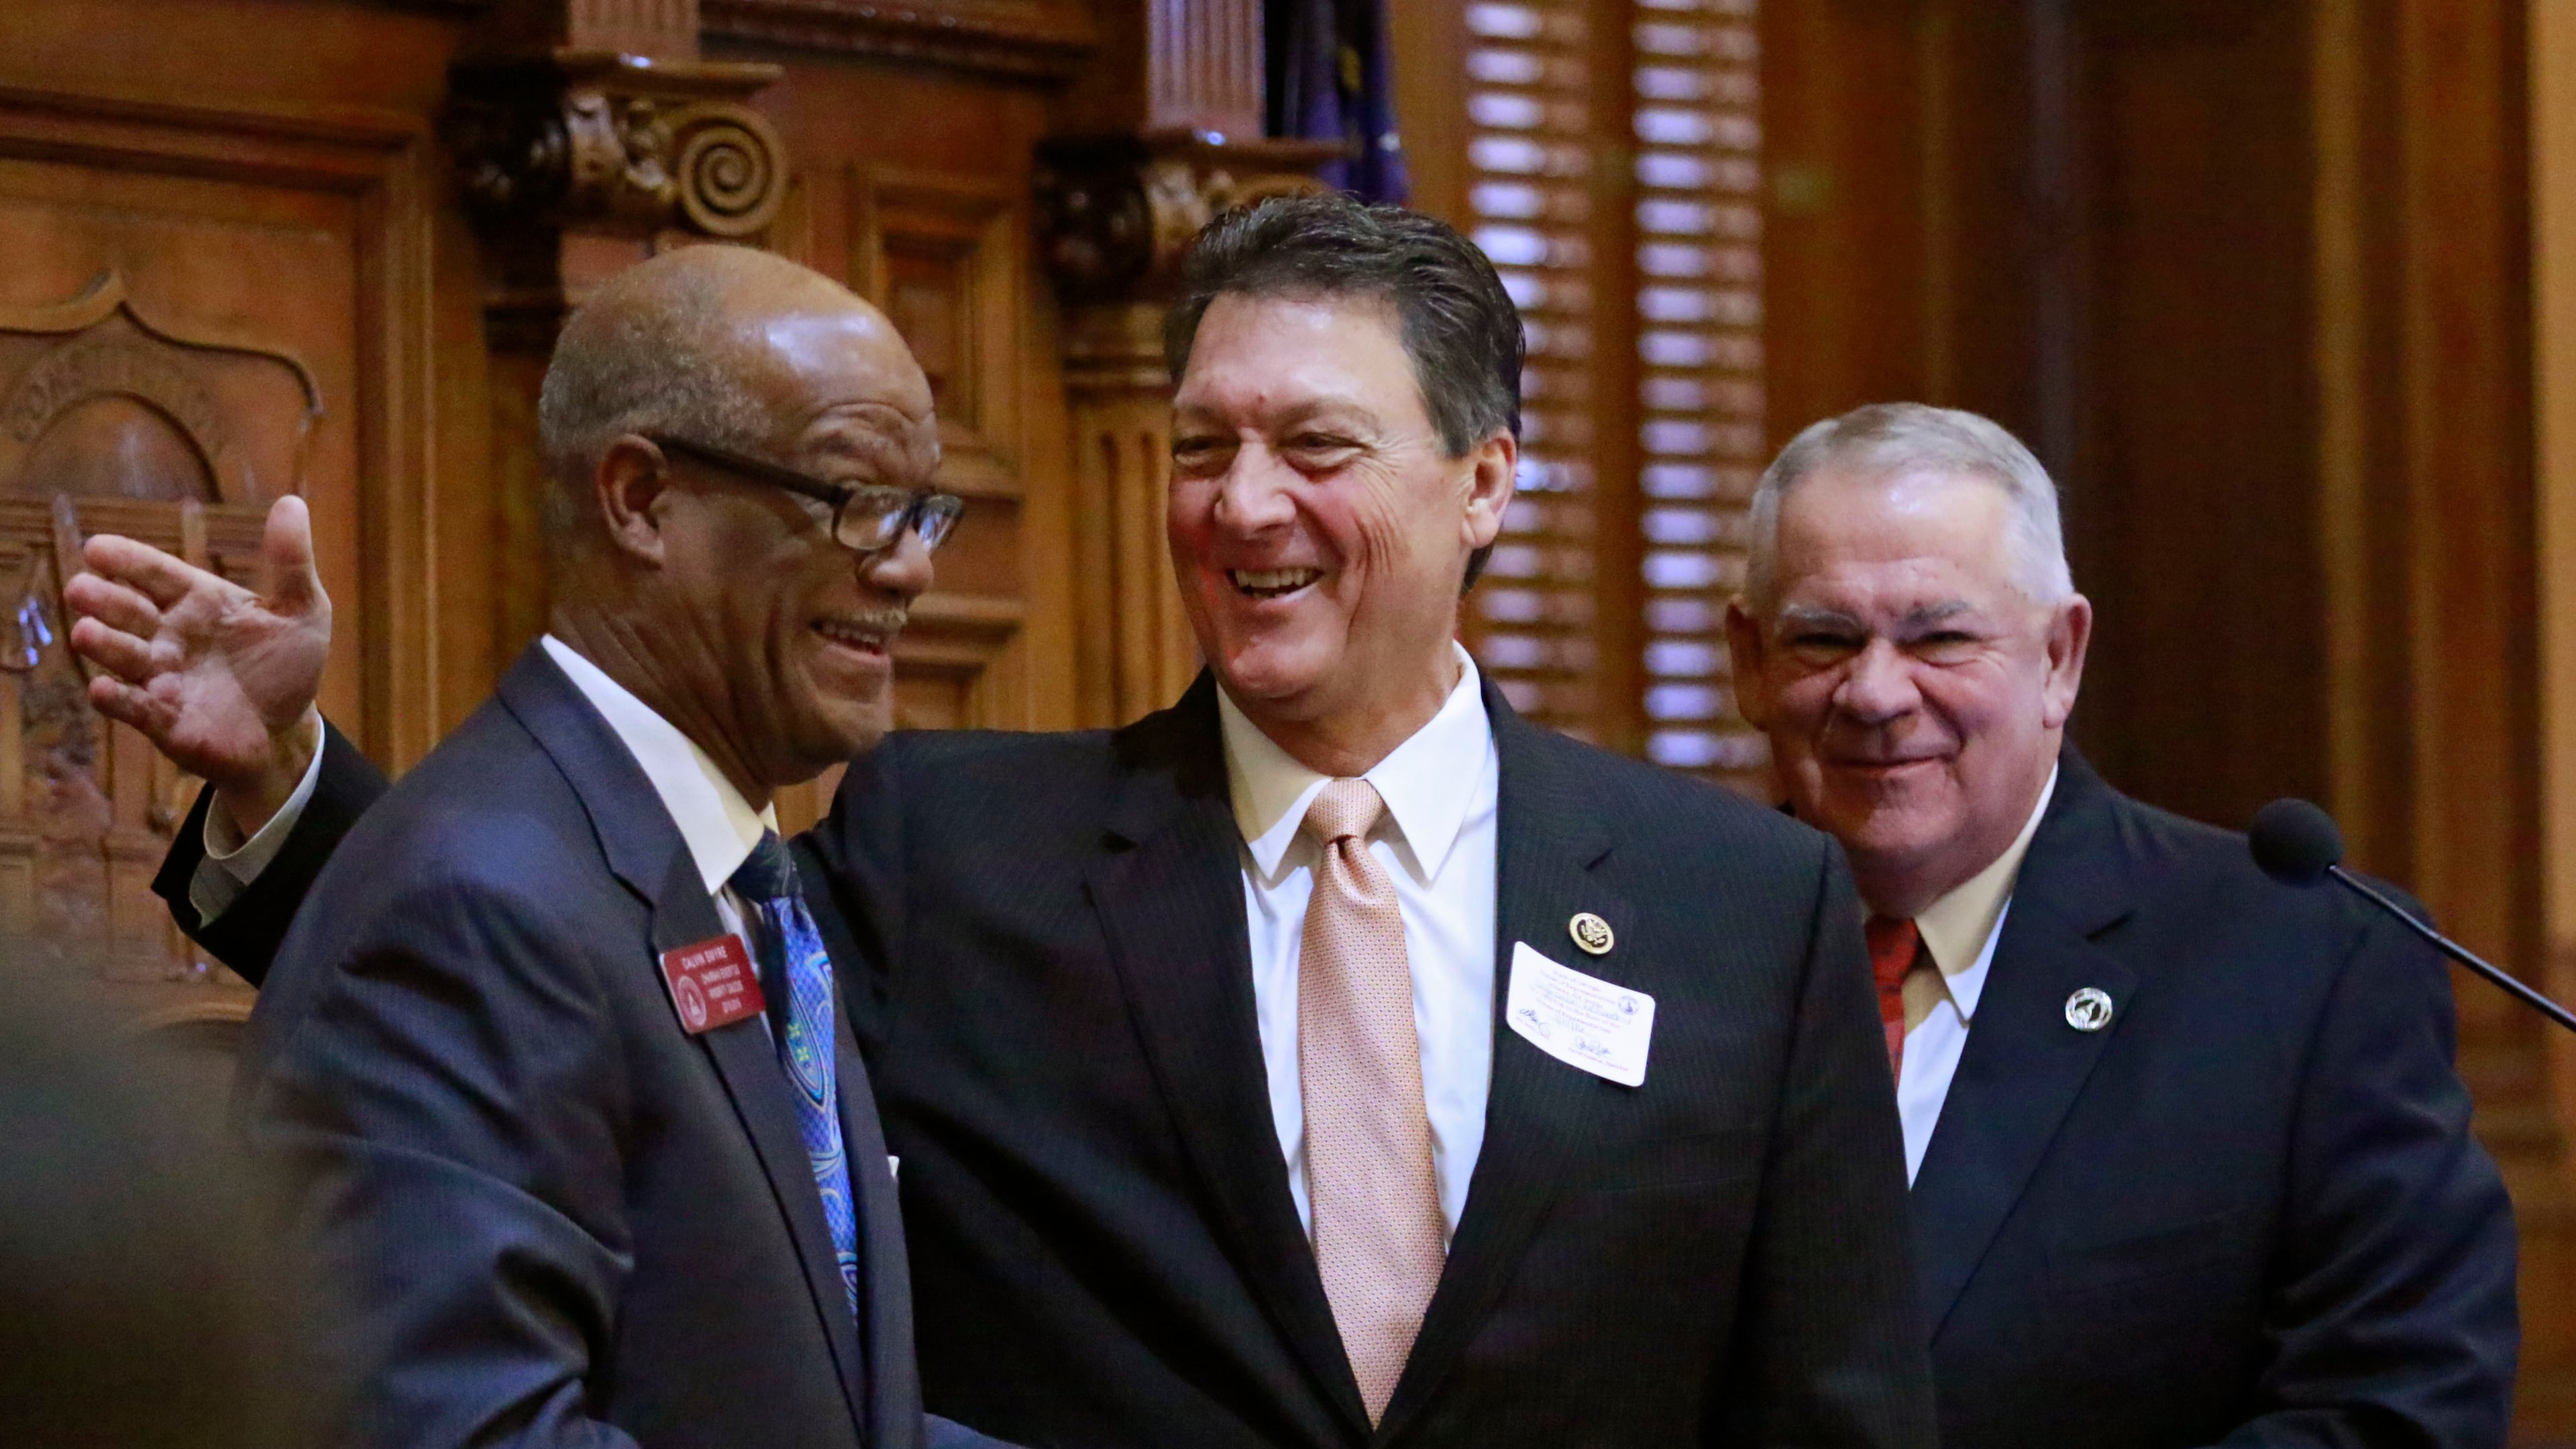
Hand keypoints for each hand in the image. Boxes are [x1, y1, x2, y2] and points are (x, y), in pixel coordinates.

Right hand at [64, 495, 331, 835]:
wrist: (286, 732)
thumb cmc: (286, 666)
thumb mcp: (302, 611)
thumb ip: (291, 562)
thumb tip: (292, 502)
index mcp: (198, 601)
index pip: (156, 573)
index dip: (127, 560)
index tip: (97, 548)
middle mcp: (170, 635)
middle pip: (129, 611)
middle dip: (104, 600)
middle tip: (81, 588)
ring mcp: (162, 678)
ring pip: (124, 656)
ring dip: (104, 644)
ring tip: (86, 631)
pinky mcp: (163, 720)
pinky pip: (134, 708)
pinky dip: (117, 699)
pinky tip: (102, 690)